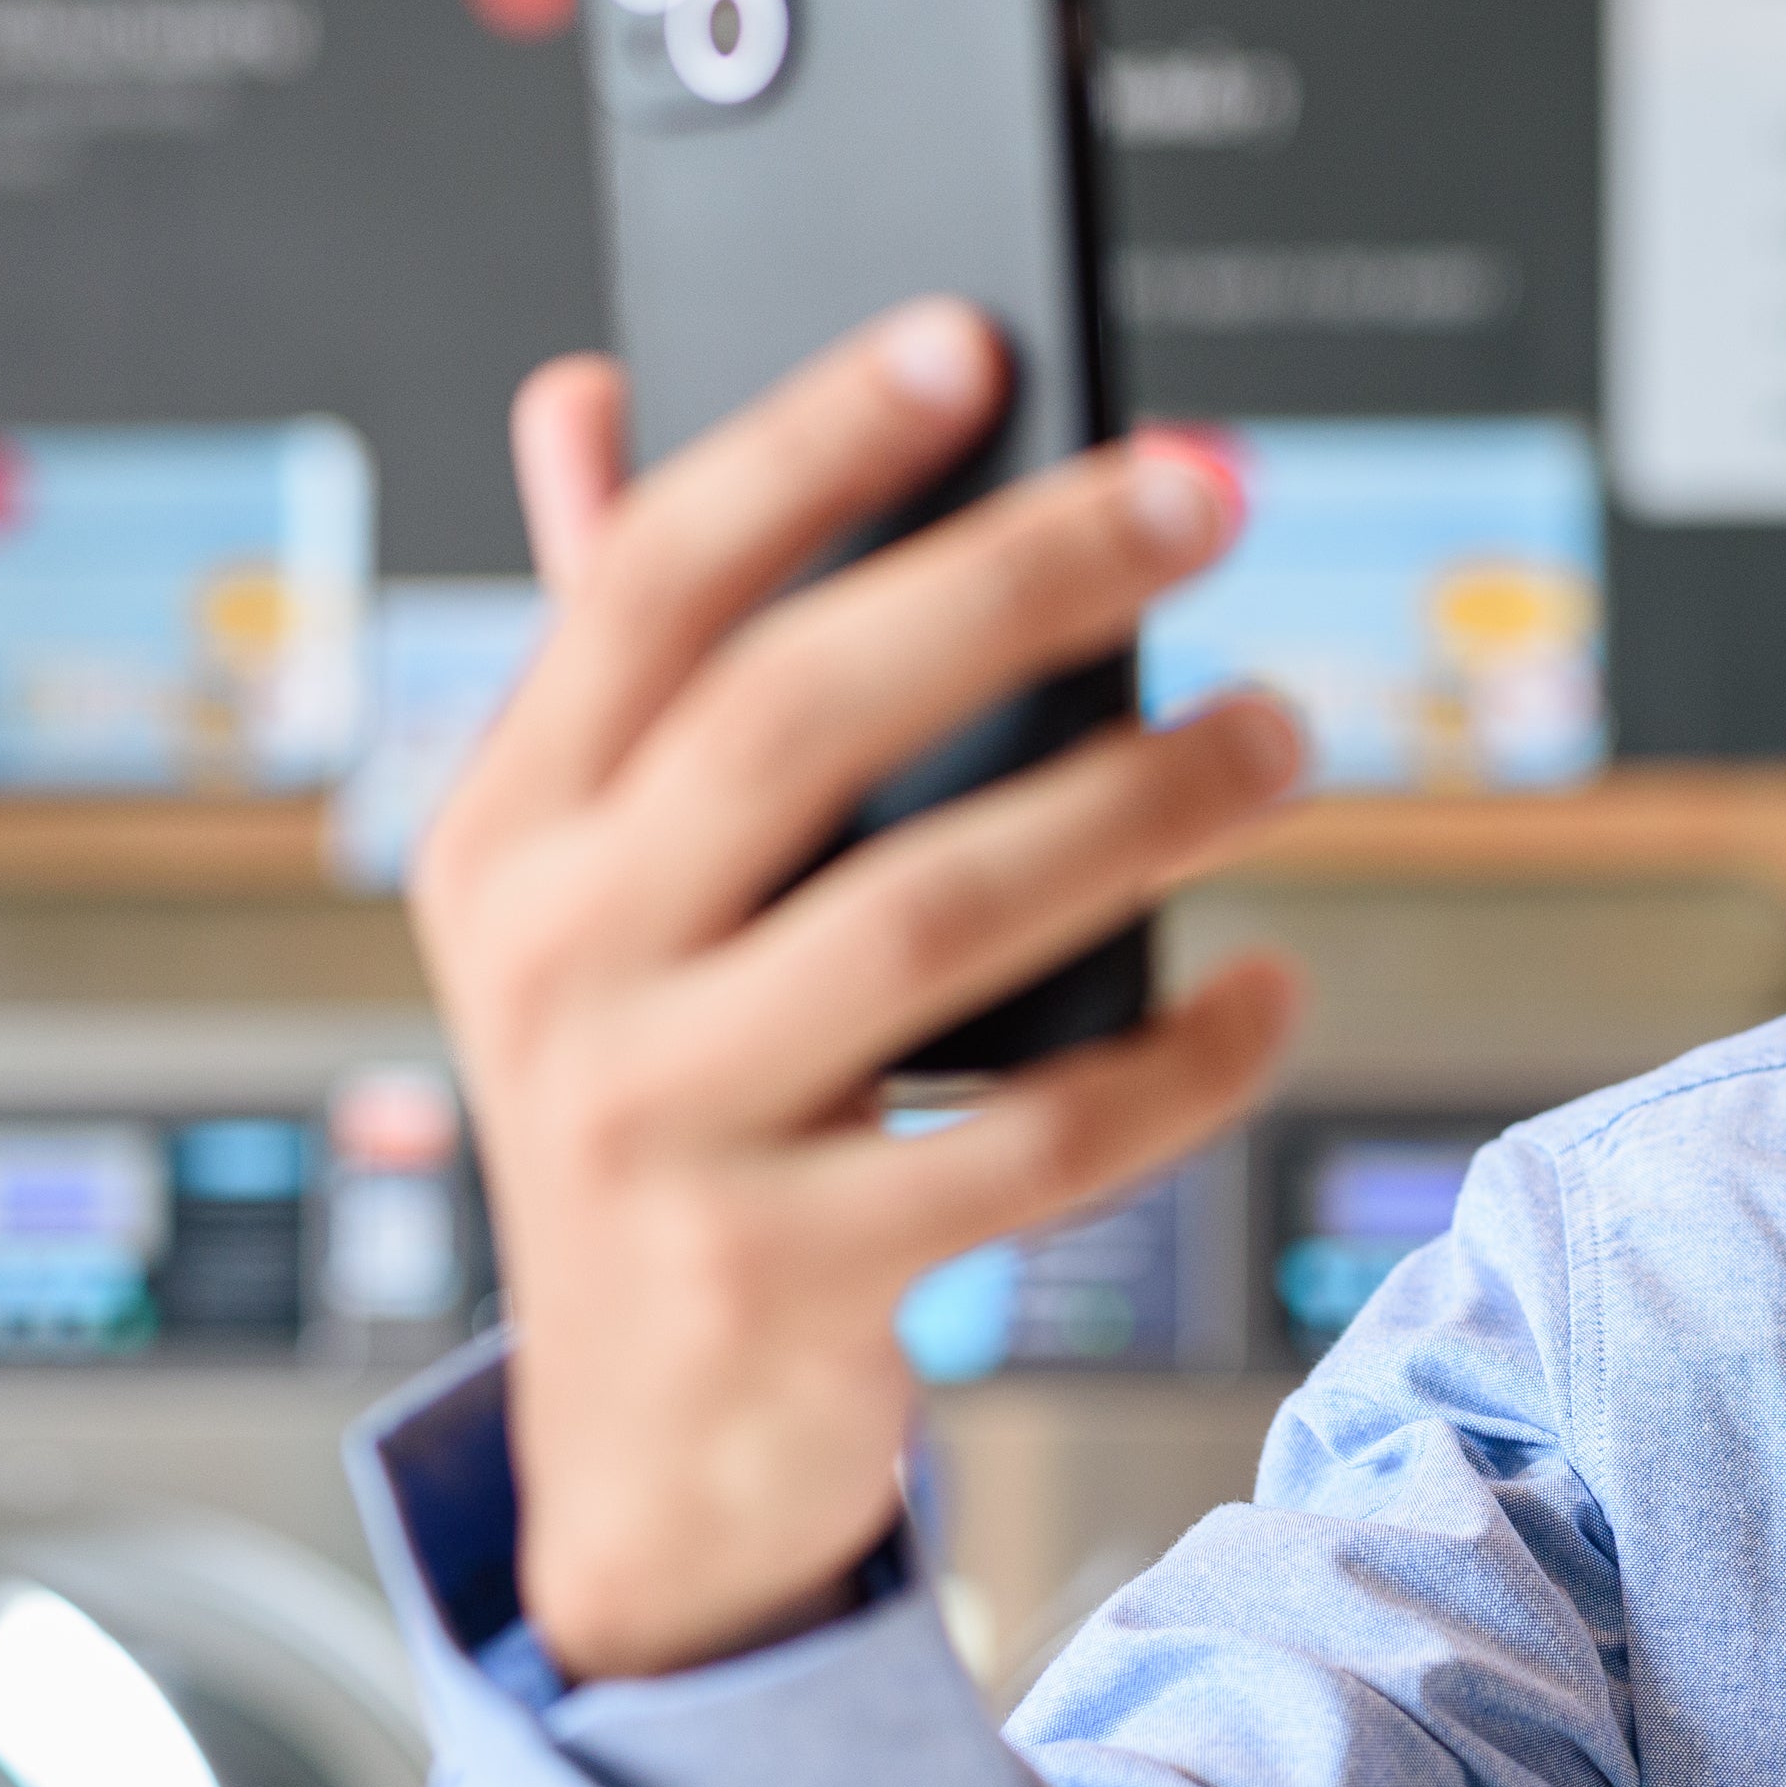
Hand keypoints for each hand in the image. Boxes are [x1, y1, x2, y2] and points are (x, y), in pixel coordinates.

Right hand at [414, 299, 1303, 1680]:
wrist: (646, 1448)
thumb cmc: (670, 1107)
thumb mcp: (595, 892)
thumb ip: (609, 653)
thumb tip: (587, 390)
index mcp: (507, 830)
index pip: (648, 585)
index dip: (808, 445)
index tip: (972, 338)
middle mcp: (553, 964)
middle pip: (803, 713)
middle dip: (1021, 576)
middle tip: (1202, 493)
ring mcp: (655, 1127)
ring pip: (934, 913)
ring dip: (1139, 802)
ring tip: (1278, 731)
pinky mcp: (782, 1274)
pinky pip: (1027, 1142)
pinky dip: (1176, 1058)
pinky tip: (1267, 988)